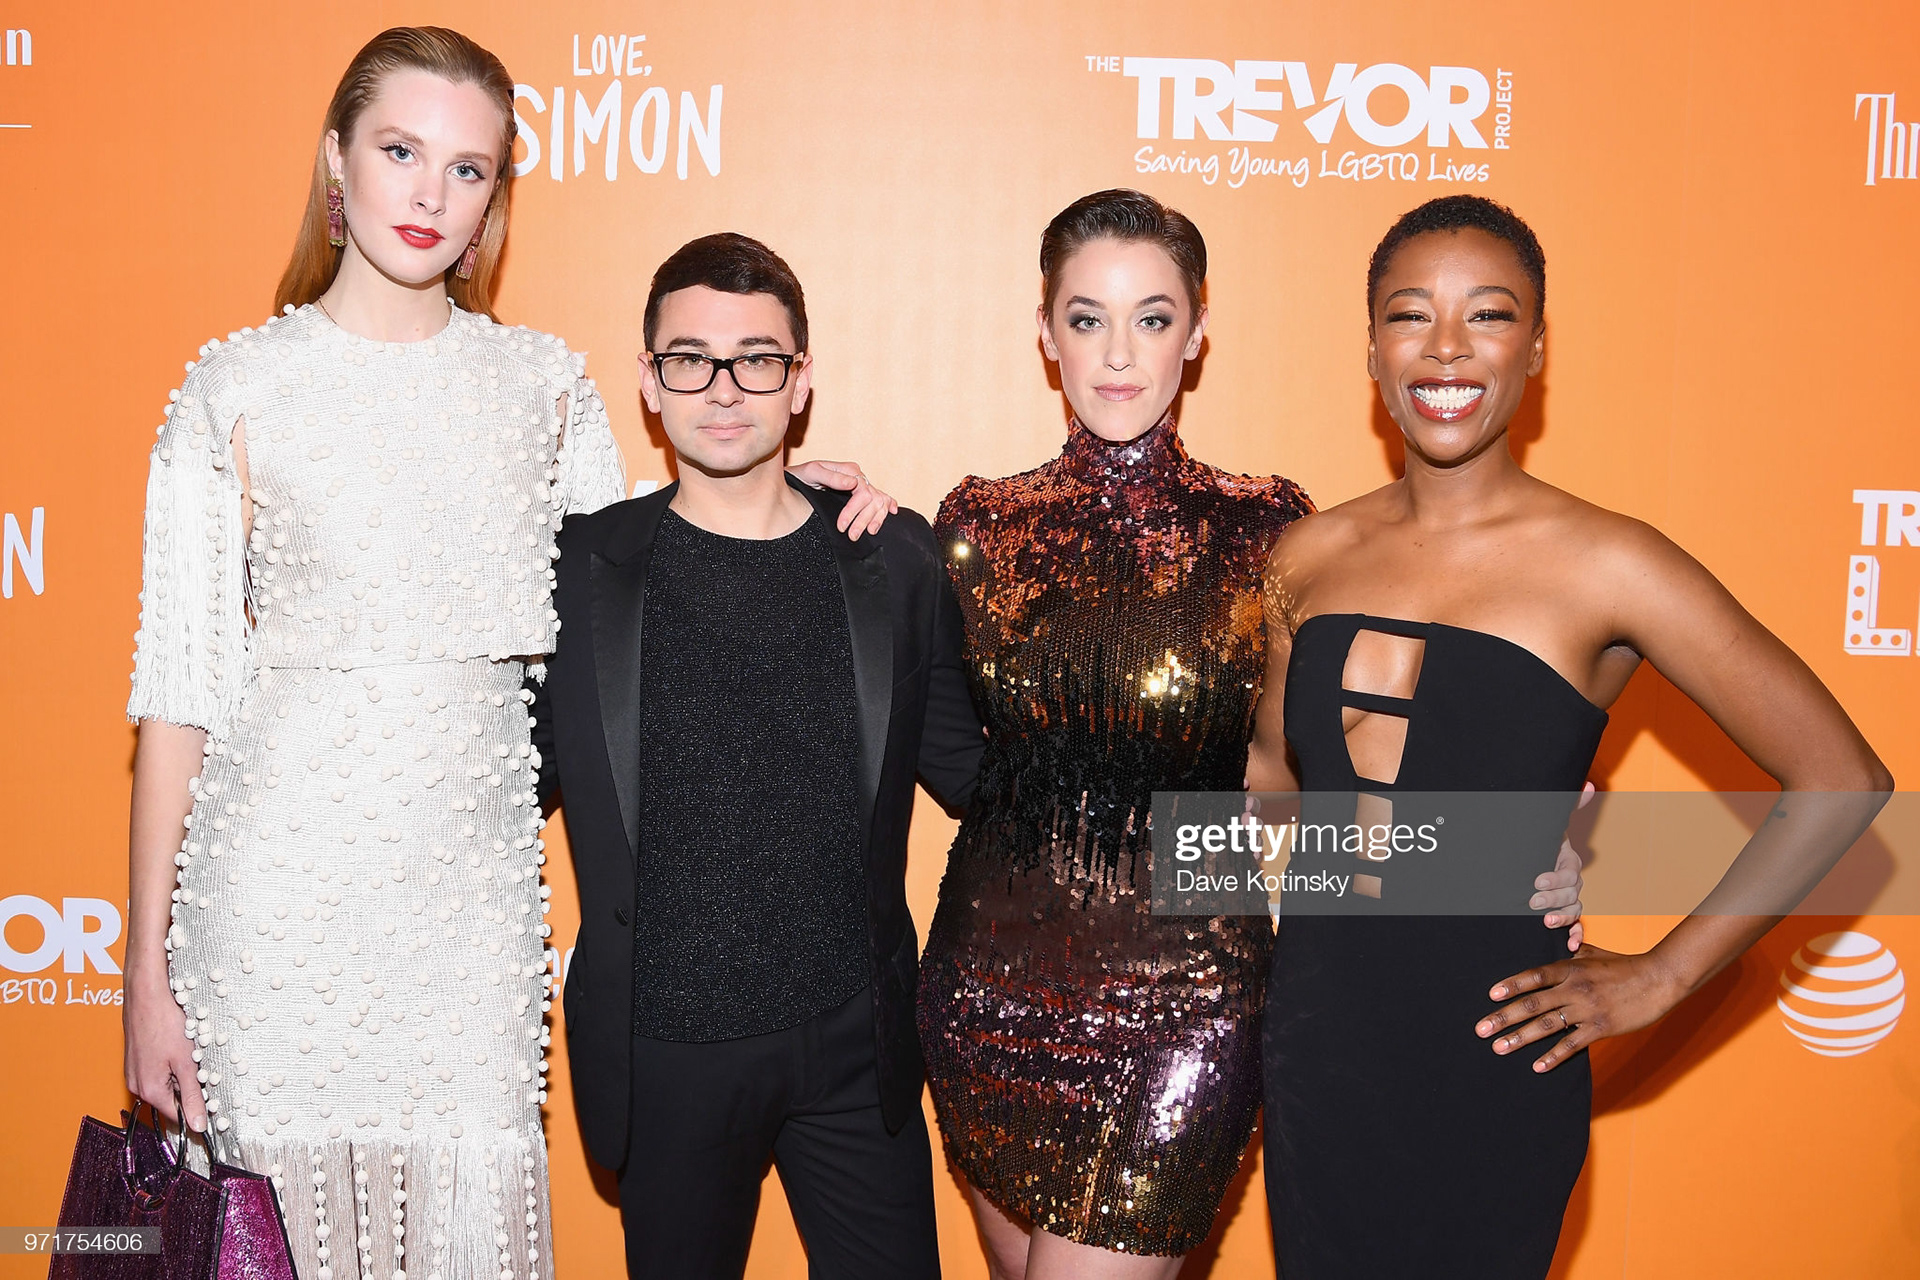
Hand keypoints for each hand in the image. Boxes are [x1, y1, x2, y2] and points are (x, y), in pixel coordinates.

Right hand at [124, 976, 206, 1131]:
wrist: (146, 993)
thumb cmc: (164, 1022)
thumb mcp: (186, 1062)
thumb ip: (192, 1096)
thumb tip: (198, 1124)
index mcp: (149, 1090)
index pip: (177, 1117)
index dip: (197, 1113)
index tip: (214, 1108)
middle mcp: (137, 1084)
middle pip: (171, 1099)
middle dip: (190, 1089)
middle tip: (204, 1068)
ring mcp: (134, 1071)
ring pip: (166, 1083)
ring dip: (182, 1074)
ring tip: (189, 1052)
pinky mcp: (137, 1058)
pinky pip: (158, 1069)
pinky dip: (172, 1062)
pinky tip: (179, 1045)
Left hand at [787, 459, 897, 539]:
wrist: (792, 481)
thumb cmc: (799, 477)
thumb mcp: (811, 473)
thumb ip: (831, 477)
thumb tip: (853, 483)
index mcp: (850, 471)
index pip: (863, 491)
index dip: (854, 512)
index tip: (841, 527)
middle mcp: (858, 477)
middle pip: (873, 499)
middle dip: (864, 519)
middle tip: (852, 536)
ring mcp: (861, 486)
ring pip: (880, 501)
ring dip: (877, 518)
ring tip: (869, 532)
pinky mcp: (859, 495)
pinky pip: (881, 499)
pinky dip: (889, 505)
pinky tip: (893, 512)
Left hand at [1477, 944, 1684, 1072]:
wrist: (1659, 979)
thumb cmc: (1625, 965)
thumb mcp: (1595, 953)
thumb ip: (1573, 953)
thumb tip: (1561, 946)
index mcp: (1571, 968)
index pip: (1534, 976)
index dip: (1512, 984)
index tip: (1491, 994)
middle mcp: (1574, 988)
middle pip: (1532, 1003)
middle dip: (1503, 1017)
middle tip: (1481, 1029)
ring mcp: (1587, 1009)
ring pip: (1546, 1025)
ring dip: (1520, 1038)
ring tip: (1499, 1048)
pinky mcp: (1601, 1028)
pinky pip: (1572, 1044)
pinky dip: (1553, 1056)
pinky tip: (1537, 1066)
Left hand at [1534, 781, 1594, 949]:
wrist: (1520, 864)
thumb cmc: (1535, 844)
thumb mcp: (1545, 827)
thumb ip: (1567, 806)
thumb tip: (1589, 786)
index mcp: (1566, 861)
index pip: (1568, 871)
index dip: (1554, 877)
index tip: (1536, 881)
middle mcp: (1571, 881)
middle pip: (1571, 893)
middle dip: (1553, 898)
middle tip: (1533, 902)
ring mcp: (1568, 899)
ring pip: (1574, 909)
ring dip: (1564, 917)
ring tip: (1547, 922)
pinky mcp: (1562, 914)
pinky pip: (1577, 926)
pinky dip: (1576, 935)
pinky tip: (1571, 944)